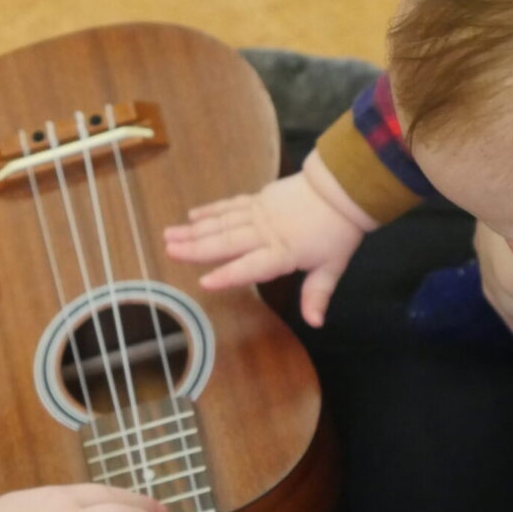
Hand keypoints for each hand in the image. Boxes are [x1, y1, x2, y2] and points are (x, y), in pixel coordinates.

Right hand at [163, 154, 369, 326]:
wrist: (343, 188)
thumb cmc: (338, 232)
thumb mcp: (332, 267)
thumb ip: (317, 294)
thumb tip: (315, 323)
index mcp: (283, 252)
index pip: (252, 266)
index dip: (229, 275)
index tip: (204, 282)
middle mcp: (265, 232)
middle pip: (226, 241)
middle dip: (196, 248)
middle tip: (169, 251)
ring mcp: (259, 213)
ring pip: (222, 222)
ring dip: (194, 229)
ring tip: (169, 234)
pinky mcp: (259, 198)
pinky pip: (230, 205)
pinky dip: (210, 210)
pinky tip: (192, 215)